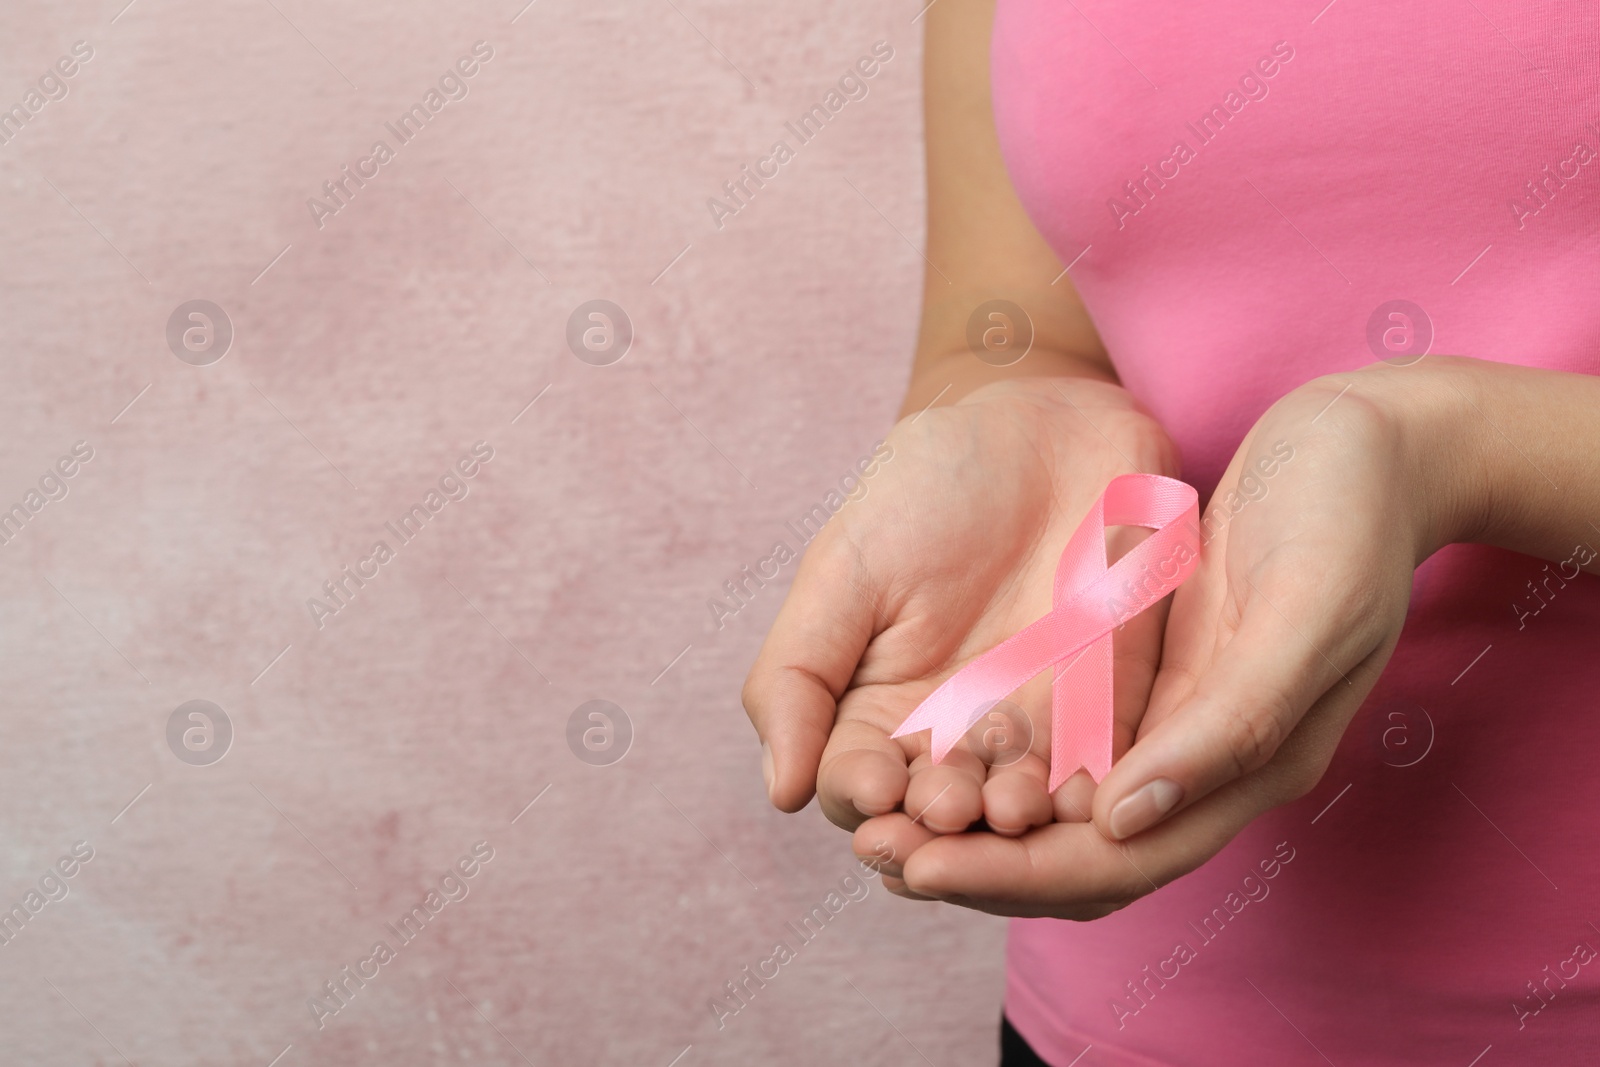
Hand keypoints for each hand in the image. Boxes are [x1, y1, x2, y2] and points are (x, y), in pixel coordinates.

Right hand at [742, 377, 1178, 888]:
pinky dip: (1095, 798)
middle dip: (938, 829)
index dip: (861, 800)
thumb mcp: (844, 566)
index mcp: (875, 708)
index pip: (857, 786)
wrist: (1045, 423)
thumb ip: (799, 676)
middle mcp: (951, 736)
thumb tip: (781, 791)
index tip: (873, 790)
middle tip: (943, 808)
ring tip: (1007, 806)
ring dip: (1011, 822)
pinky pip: (1102, 775)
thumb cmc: (929, 485)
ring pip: (1016, 813)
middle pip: (936, 819)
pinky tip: (1087, 799)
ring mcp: (1033, 728)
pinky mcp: (1110, 710)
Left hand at [866, 365, 1476, 916]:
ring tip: (876, 814)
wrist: (1367, 445)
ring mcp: (1170, 719)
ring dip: (970, 821)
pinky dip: (993, 758)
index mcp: (1247, 768)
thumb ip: (1228, 724)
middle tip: (874, 851)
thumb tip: (1119, 821)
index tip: (920, 868)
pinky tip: (926, 745)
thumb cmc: (1348, 518)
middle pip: (1069, 853)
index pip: (1111, 863)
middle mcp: (1200, 761)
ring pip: (1053, 806)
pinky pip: (1057, 739)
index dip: (1012, 877)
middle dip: (972, 860)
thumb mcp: (1307, 612)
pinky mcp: (1143, 671)